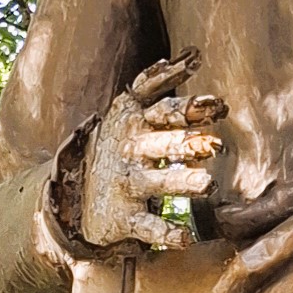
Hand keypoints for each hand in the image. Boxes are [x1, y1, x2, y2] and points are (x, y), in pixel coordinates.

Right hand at [71, 55, 226, 251]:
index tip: (218, 105)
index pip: (163, 108)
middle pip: (160, 143)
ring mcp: (126, 184)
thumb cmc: (119, 143)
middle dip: (185, 143)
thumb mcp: (130, 109)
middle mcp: (131, 151)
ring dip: (180, 182)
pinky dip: (165, 232)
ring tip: (206, 185)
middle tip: (213, 146)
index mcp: (135, 123)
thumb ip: (159, 84)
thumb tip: (194, 54)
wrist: (74, 188)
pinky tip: (185, 238)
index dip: (189, 106)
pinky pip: (146, 226)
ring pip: (155, 183)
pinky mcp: (123, 216)